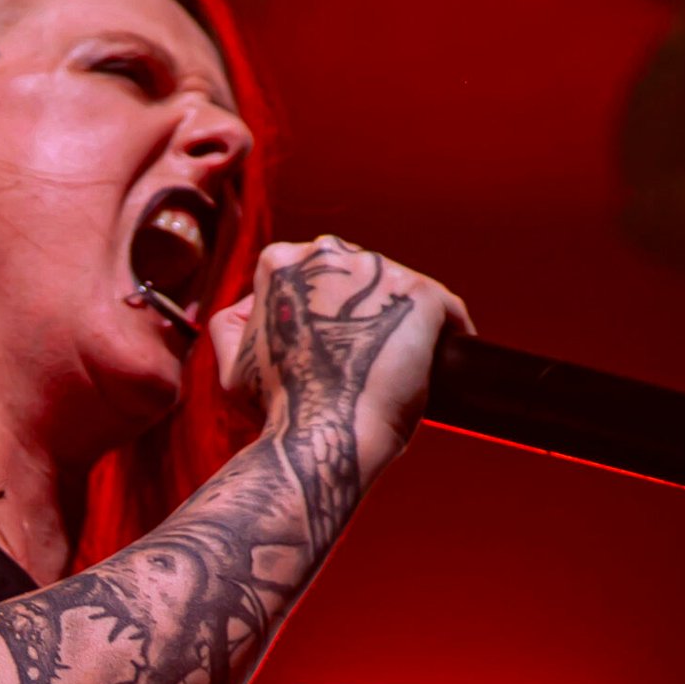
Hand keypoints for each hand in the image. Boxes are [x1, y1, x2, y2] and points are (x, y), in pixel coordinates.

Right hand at [207, 237, 470, 478]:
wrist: (323, 432)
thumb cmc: (278, 406)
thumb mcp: (234, 362)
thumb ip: (235, 326)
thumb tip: (251, 309)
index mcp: (280, 262)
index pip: (317, 277)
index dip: (328, 312)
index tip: (337, 343)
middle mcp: (330, 252)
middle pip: (361, 279)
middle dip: (368, 311)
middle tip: (369, 357)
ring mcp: (380, 269)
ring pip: (401, 293)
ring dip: (406, 324)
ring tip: (406, 365)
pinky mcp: (423, 294)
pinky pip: (447, 311)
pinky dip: (450, 333)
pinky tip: (447, 359)